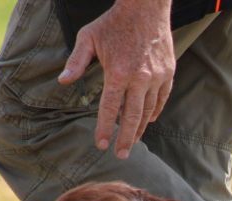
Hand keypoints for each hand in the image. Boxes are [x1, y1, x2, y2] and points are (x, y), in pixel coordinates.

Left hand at [58, 0, 174, 158]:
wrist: (146, 8)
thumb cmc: (113, 23)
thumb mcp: (88, 38)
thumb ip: (76, 62)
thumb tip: (63, 82)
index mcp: (118, 73)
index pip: (110, 109)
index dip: (105, 129)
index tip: (102, 145)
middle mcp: (139, 79)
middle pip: (132, 117)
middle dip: (126, 139)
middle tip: (121, 155)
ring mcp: (156, 77)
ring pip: (148, 111)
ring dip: (139, 128)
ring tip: (133, 140)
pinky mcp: (168, 73)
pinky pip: (161, 99)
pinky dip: (154, 111)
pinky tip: (148, 120)